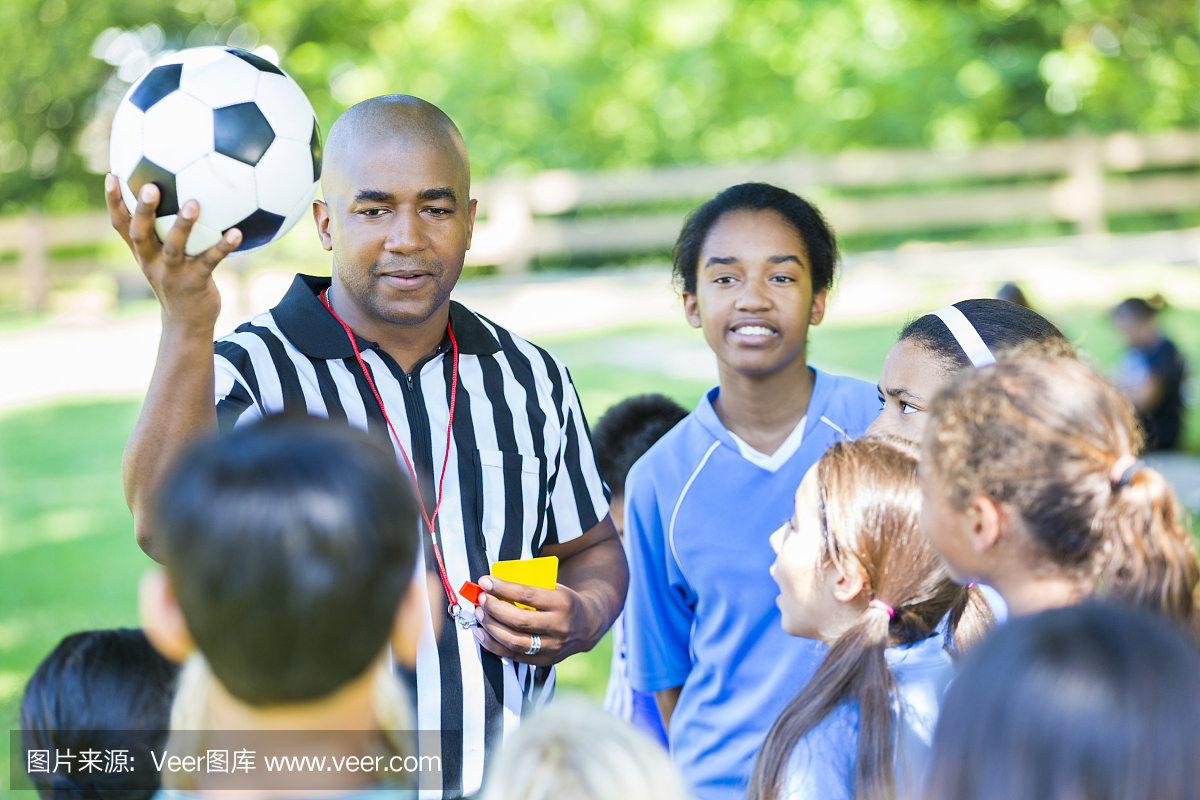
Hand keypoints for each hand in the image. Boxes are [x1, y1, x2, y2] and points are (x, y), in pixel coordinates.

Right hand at [105, 174, 240, 333]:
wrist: (186, 323)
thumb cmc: (177, 281)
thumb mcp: (160, 260)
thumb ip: (160, 233)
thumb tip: (172, 194)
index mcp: (142, 252)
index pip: (121, 225)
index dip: (113, 202)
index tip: (112, 175)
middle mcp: (151, 262)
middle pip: (140, 233)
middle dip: (143, 210)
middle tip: (150, 186)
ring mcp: (172, 274)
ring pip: (174, 247)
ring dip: (183, 225)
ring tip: (193, 203)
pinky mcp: (194, 283)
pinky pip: (209, 261)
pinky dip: (223, 246)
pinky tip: (237, 232)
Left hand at [472, 575, 594, 665]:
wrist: (587, 625)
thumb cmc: (563, 601)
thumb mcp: (554, 587)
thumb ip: (530, 586)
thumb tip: (494, 584)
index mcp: (562, 602)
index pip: (527, 595)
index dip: (503, 588)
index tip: (486, 582)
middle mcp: (559, 627)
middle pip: (519, 620)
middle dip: (495, 608)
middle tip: (482, 599)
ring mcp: (552, 647)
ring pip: (515, 641)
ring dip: (492, 628)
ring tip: (480, 614)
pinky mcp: (544, 660)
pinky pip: (514, 656)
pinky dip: (494, 646)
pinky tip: (481, 633)